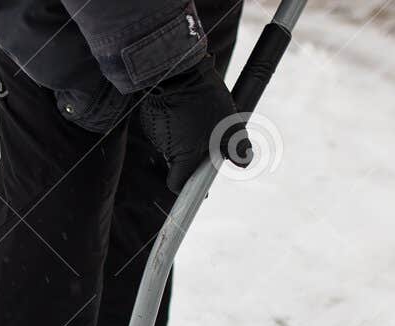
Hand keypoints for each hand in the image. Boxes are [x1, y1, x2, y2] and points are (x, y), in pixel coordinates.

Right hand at [136, 57, 249, 192]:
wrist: (177, 68)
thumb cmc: (204, 99)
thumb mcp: (228, 124)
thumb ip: (237, 147)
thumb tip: (244, 162)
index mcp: (182, 156)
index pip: (177, 184)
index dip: (188, 187)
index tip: (199, 186)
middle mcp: (165, 148)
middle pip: (178, 161)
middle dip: (193, 153)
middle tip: (210, 135)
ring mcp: (155, 132)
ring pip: (173, 142)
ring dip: (185, 135)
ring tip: (199, 112)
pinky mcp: (150, 117)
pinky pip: (165, 126)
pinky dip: (175, 121)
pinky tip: (186, 105)